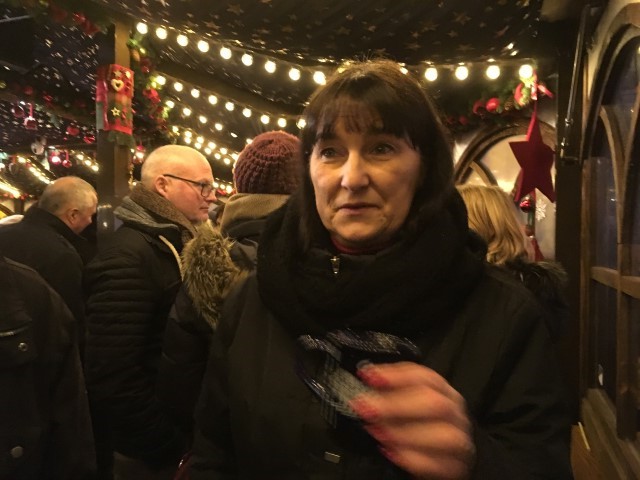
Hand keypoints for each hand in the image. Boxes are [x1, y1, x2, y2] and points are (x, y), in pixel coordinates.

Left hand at [349, 362, 474, 478]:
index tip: (371, 377)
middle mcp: (453, 412)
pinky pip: (438, 463)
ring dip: (406, 433)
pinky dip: (413, 458)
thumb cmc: (420, 429)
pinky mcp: (455, 465)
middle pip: (434, 402)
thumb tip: (367, 389)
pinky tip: (393, 453)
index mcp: (442, 391)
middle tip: (369, 408)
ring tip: (380, 433)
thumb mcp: (405, 407)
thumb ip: (390, 396)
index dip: (396, 375)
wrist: (438, 461)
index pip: (424, 376)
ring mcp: (459, 439)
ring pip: (443, 434)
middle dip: (398, 405)